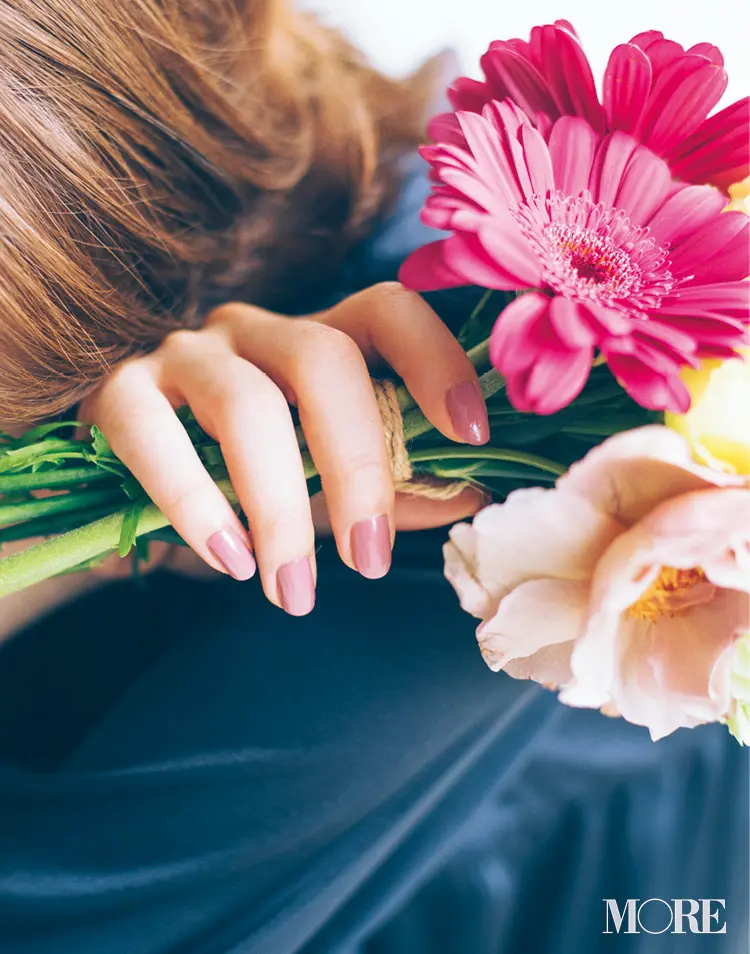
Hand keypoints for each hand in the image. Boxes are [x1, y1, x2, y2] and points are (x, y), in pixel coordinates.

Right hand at [80, 283, 489, 614]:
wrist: (130, 504)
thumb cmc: (245, 491)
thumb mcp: (327, 493)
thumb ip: (393, 490)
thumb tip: (475, 496)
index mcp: (318, 343)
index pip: (388, 311)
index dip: (436, 361)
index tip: (471, 434)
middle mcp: (255, 331)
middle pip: (323, 359)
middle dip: (357, 467)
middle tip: (370, 561)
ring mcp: (184, 354)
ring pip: (245, 403)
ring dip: (280, 506)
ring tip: (293, 589)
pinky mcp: (117, 391)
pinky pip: (153, 434)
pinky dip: (195, 503)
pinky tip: (229, 559)